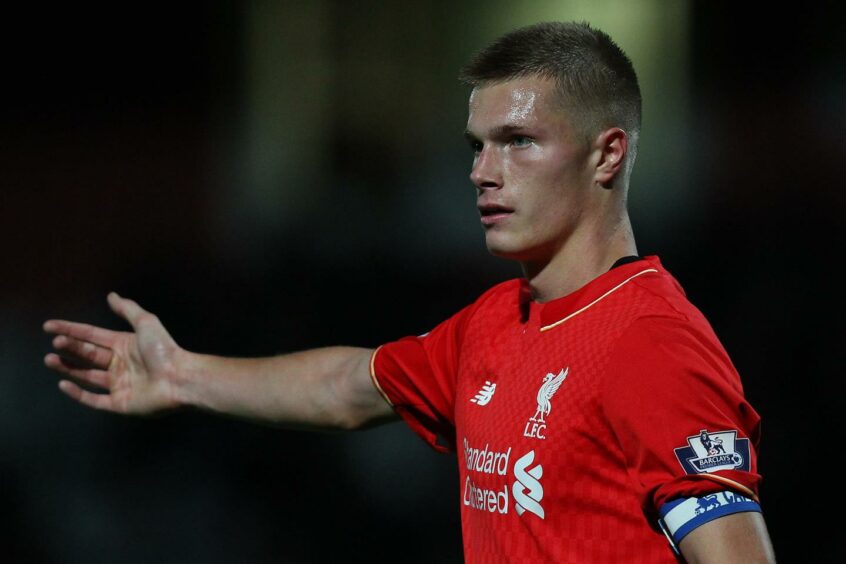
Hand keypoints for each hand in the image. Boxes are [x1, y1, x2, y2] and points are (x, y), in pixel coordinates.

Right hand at [44, 292, 184, 414]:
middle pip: (87, 354)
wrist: (180, 378)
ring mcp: (118, 384)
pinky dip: (78, 393)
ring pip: (86, 376)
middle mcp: (119, 364)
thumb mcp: (146, 323)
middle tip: (55, 343)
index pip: (91, 336)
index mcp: (124, 345)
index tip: (49, 327)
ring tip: (49, 360)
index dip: (71, 330)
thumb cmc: (165, 350)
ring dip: (67, 368)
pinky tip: (63, 383)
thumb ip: (127, 309)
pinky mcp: (119, 403)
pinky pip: (94, 399)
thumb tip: (111, 295)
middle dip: (70, 348)